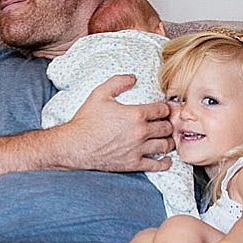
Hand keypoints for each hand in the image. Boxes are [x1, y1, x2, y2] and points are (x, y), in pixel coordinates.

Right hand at [46, 75, 173, 172]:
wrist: (74, 146)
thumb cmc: (86, 120)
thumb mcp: (99, 94)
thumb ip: (118, 82)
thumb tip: (133, 78)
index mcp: (136, 114)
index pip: (162, 109)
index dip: (165, 108)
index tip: (162, 109)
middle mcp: (141, 132)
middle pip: (167, 127)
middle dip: (168, 123)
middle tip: (165, 123)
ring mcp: (138, 150)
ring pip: (165, 145)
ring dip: (168, 141)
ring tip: (165, 138)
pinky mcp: (133, 164)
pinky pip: (156, 165)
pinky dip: (164, 162)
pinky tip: (165, 159)